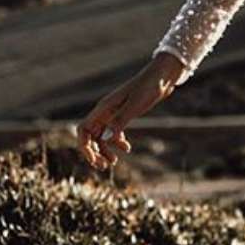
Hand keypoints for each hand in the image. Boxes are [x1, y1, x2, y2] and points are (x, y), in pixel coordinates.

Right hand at [76, 51, 185, 169]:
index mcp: (103, 109)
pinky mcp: (123, 115)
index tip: (94, 160)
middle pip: (90, 136)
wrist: (161, 78)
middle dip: (94, 153)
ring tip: (113, 163)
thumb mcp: (134, 106)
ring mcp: (113, 114)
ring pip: (101, 136)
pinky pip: (113, 132)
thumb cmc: (148, 88)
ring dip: (104, 150)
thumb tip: (105, 140)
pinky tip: (126, 148)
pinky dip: (116, 142)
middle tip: (103, 167)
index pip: (83, 130)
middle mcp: (105, 111)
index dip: (85, 147)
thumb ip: (119, 122)